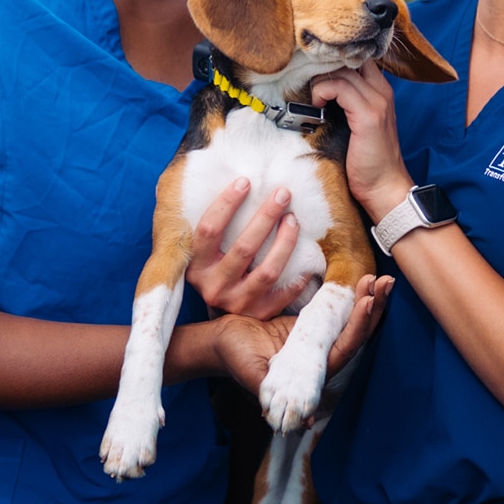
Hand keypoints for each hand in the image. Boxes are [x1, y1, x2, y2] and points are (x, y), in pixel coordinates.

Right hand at [187, 178, 312, 317]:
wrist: (224, 323)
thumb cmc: (216, 269)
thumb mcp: (204, 252)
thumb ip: (209, 225)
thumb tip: (229, 179)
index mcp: (196, 267)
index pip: (209, 230)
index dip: (226, 204)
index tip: (245, 182)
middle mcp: (214, 287)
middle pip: (243, 248)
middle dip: (265, 216)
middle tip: (283, 194)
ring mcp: (237, 304)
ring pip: (267, 271)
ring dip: (285, 242)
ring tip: (294, 220)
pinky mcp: (258, 315)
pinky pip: (284, 294)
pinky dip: (298, 276)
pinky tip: (307, 258)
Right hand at [210, 275, 393, 397]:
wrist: (223, 340)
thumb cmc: (236, 360)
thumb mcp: (253, 377)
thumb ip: (273, 396)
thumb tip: (305, 421)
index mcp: (314, 372)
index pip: (345, 348)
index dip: (358, 326)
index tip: (367, 301)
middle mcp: (322, 356)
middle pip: (357, 333)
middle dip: (375, 309)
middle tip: (387, 282)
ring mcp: (319, 339)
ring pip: (352, 320)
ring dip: (370, 300)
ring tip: (383, 278)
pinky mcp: (312, 323)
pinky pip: (338, 309)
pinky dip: (350, 295)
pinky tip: (362, 280)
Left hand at [308, 64, 408, 220]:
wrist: (383, 187)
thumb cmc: (366, 161)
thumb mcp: (356, 125)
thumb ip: (346, 104)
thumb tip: (319, 90)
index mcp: (380, 92)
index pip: (358, 58)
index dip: (334, 61)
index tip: (315, 74)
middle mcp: (382, 92)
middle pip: (349, 59)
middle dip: (324, 67)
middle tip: (308, 83)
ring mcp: (377, 102)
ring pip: (342, 71)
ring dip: (319, 82)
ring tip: (313, 100)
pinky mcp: (368, 115)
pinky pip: (339, 87)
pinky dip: (322, 92)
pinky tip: (317, 106)